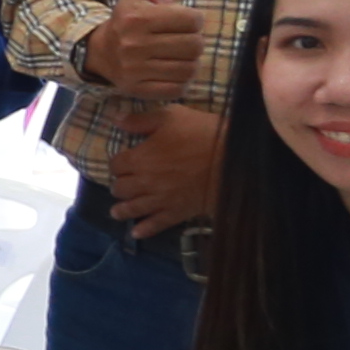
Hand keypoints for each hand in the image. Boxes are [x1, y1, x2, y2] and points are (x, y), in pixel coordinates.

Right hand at [82, 0, 206, 97]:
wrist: (101, 53)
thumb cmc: (132, 23)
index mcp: (137, 17)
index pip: (192, 20)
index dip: (193, 20)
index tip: (182, 21)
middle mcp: (134, 44)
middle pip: (194, 45)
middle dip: (192, 42)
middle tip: (181, 40)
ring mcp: (136, 69)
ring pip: (189, 68)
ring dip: (188, 62)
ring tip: (176, 56)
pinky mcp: (139, 89)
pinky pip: (178, 87)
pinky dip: (179, 81)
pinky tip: (169, 71)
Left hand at [103, 102, 222, 235]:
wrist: (234, 159)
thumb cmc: (202, 133)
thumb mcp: (171, 116)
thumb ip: (141, 120)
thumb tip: (116, 120)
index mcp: (140, 158)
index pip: (116, 165)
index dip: (118, 163)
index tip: (122, 163)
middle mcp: (145, 182)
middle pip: (121, 189)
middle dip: (120, 185)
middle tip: (123, 185)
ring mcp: (161, 200)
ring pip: (132, 209)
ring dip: (122, 210)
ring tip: (117, 212)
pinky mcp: (178, 213)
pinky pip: (156, 225)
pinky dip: (144, 230)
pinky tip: (136, 233)